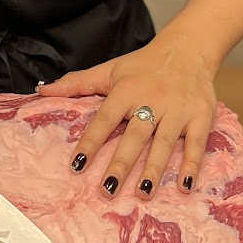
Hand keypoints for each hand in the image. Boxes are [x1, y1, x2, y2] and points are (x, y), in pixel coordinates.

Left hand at [38, 32, 216, 199]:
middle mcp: (152, 100)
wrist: (188, 49)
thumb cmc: (143, 65)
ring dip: (154, 169)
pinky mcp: (200, 116)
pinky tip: (185, 186)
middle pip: (135, 135)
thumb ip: (77, 83)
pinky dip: (193, 164)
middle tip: (107, 190)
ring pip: (165, 142)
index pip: (105, 118)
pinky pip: (197, 143)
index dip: (90, 142)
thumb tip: (42, 90)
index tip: (76, 166)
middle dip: (121, 163)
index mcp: (127, 90)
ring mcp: (178, 109)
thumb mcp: (110, 70)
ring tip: (142, 194)